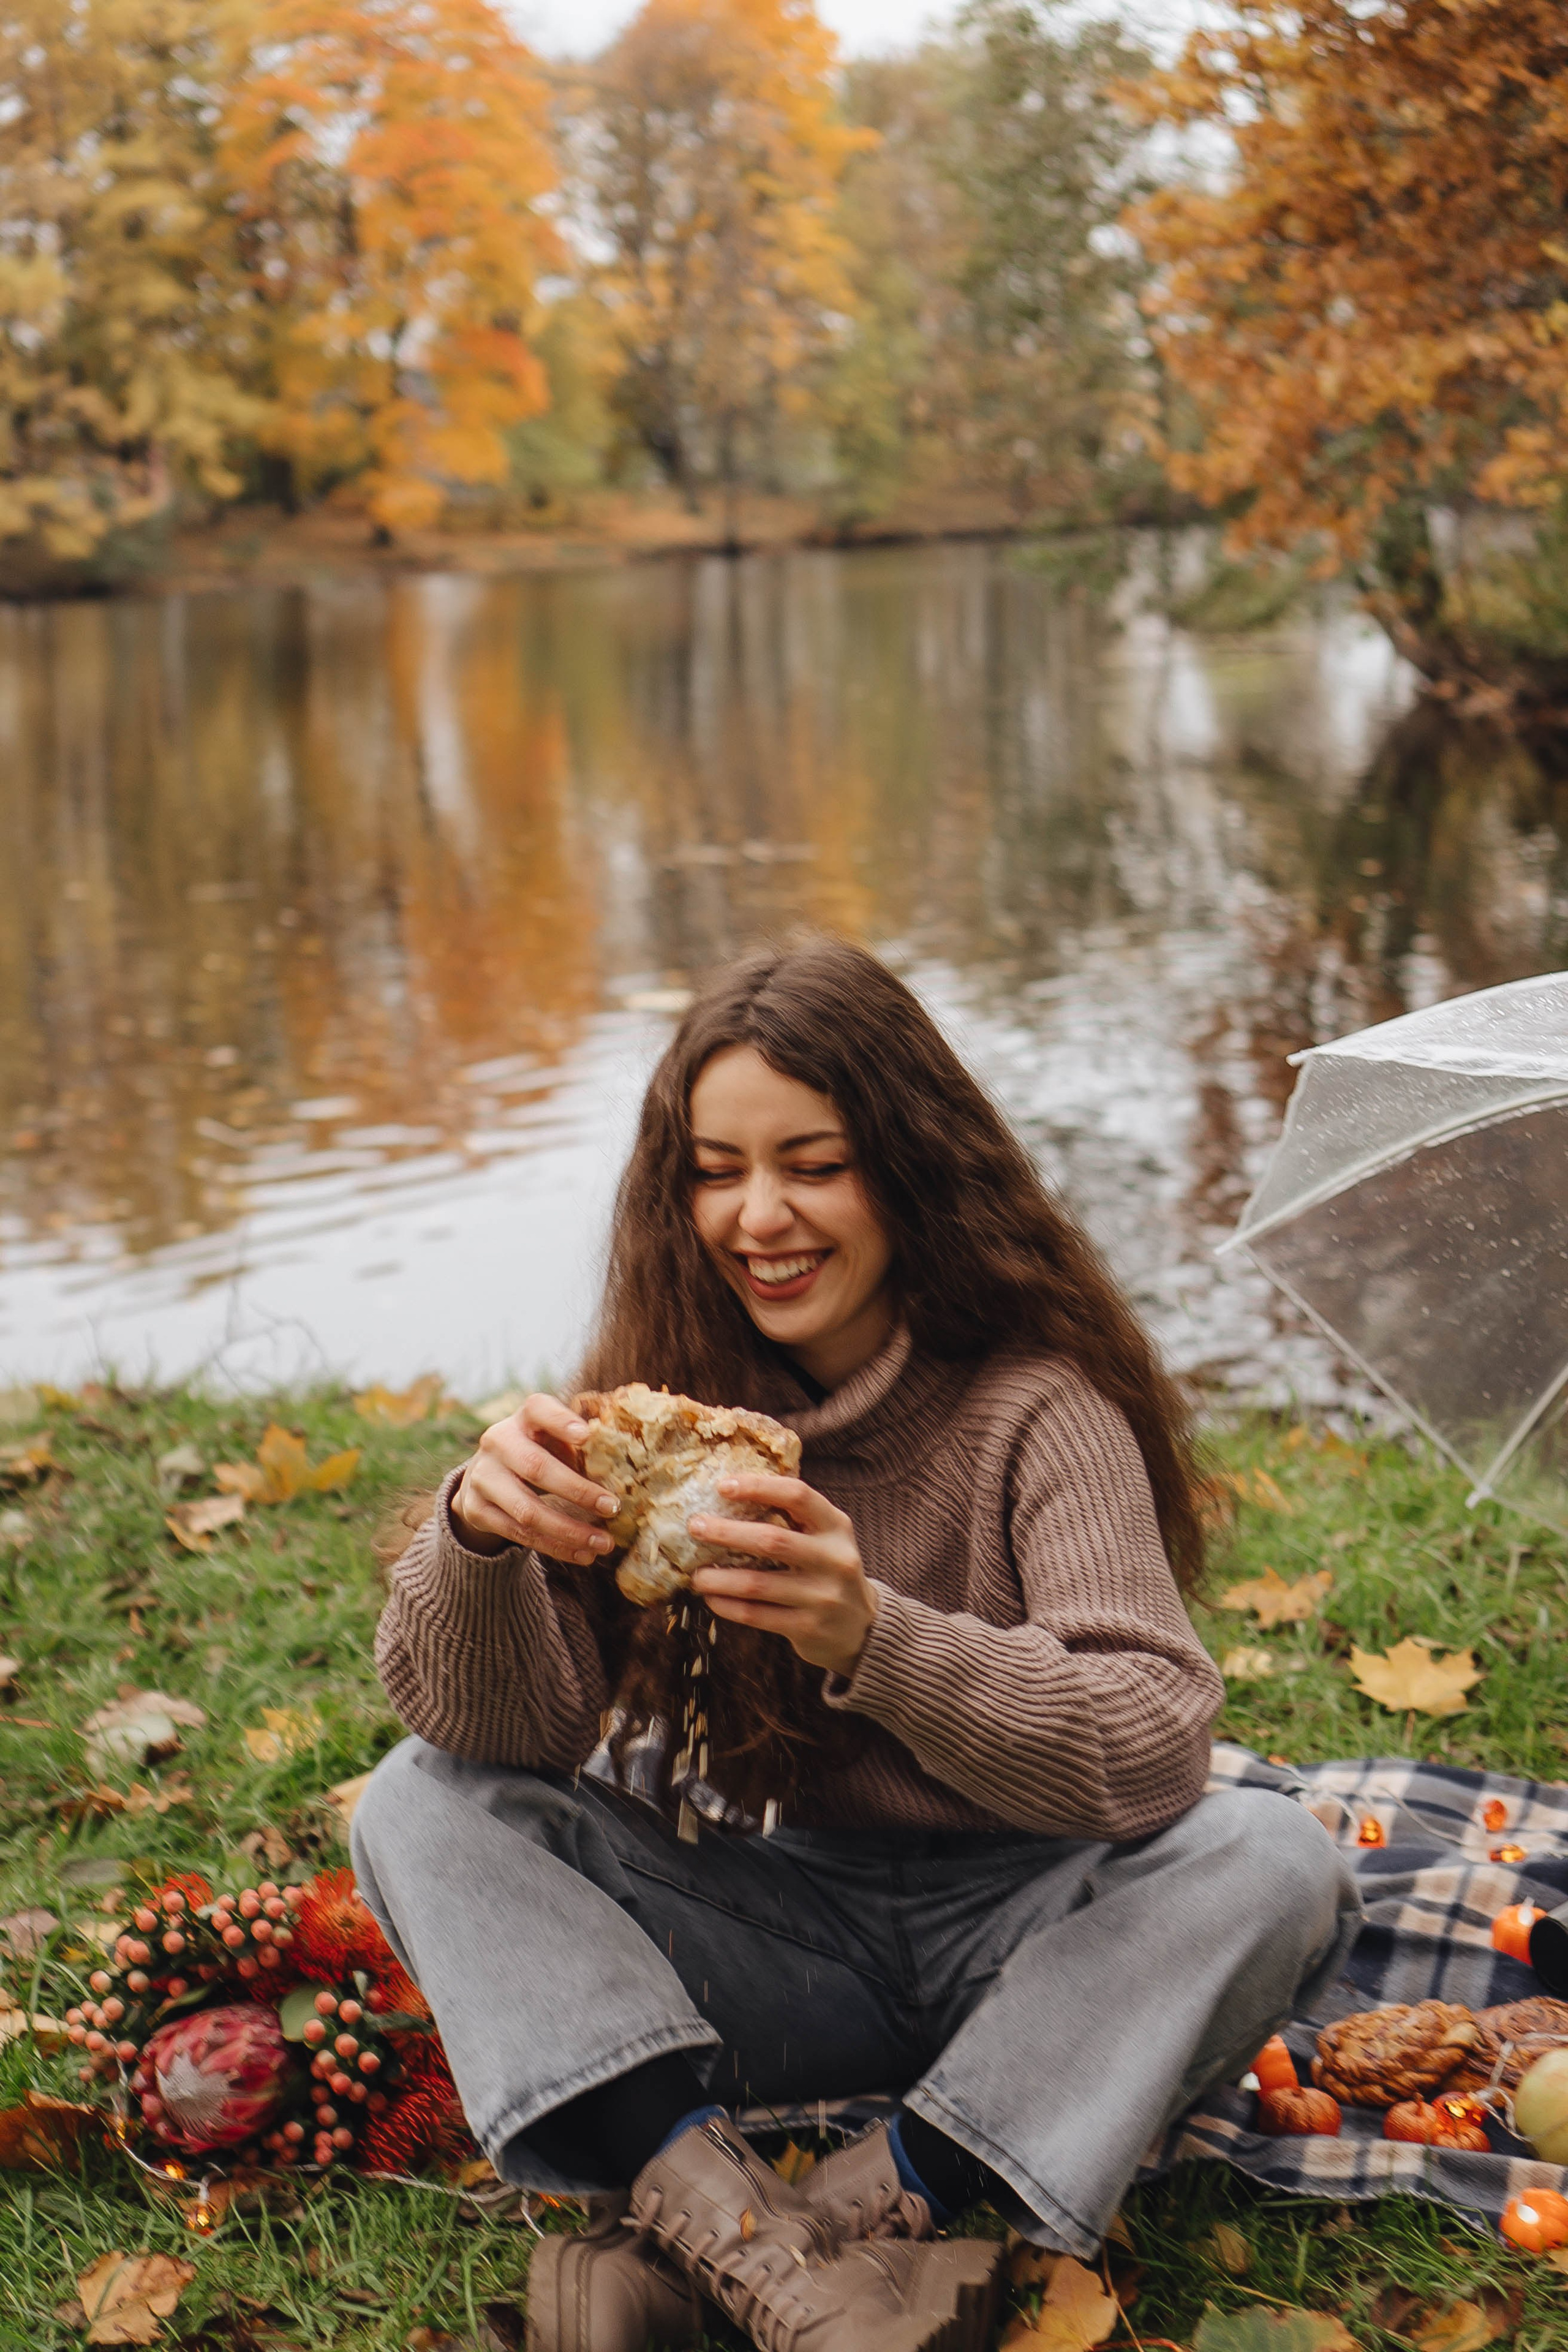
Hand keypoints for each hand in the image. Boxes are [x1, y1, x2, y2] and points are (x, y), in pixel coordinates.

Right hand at [451, 1394, 621, 1566]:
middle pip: (536, 1468)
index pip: (538, 1409)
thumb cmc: (536, 1452)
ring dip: (569, 1531)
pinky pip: (519, 1534)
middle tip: (612, 1508)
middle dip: (578, 1491)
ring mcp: (482, 1477)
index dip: (561, 1421)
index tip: (586, 1436)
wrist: (485, 1475)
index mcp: (522, 1419)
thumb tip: (624, 1469)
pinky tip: (582, 1554)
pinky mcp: (477, 1510)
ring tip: (604, 1543)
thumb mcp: (551, 1438)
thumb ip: (578, 1445)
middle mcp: (497, 1442)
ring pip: (527, 1511)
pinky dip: (554, 1547)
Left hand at [688, 1475, 876, 1677]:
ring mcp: (822, 1597)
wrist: (861, 1628)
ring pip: (758, 1584)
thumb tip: (730, 1493)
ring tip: (696, 1575)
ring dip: (719, 1578)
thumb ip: (794, 1517)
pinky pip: (757, 1615)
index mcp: (836, 1527)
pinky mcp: (808, 1628)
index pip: (798, 1495)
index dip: (758, 1487)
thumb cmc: (828, 1570)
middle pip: (772, 1540)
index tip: (722, 1486)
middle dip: (726, 1532)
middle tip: (695, 1526)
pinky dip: (728, 1606)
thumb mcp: (825, 1538)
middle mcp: (834, 1559)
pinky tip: (712, 1599)